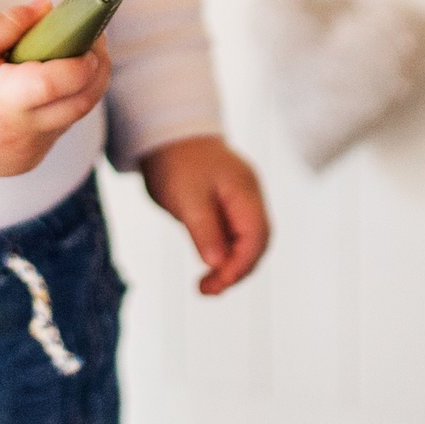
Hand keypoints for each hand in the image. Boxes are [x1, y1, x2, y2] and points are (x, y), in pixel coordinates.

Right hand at [0, 0, 112, 177]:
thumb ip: (11, 23)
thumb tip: (51, 8)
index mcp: (0, 101)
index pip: (58, 84)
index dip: (84, 60)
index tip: (91, 36)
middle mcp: (17, 135)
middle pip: (81, 103)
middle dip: (98, 70)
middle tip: (95, 41)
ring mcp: (24, 155)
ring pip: (72, 118)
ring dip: (81, 88)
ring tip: (71, 58)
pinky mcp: (26, 164)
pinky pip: (56, 132)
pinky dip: (60, 108)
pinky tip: (46, 89)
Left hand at [140, 136, 268, 294]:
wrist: (168, 133)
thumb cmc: (177, 161)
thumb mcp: (186, 197)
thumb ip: (204, 229)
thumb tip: (216, 264)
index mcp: (245, 192)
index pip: (256, 237)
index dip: (240, 265)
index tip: (217, 283)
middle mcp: (249, 198)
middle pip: (256, 243)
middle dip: (236, 271)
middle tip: (208, 290)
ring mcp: (240, 202)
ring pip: (246, 243)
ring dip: (230, 266)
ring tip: (206, 287)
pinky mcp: (227, 206)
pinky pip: (233, 236)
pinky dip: (223, 255)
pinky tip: (209, 268)